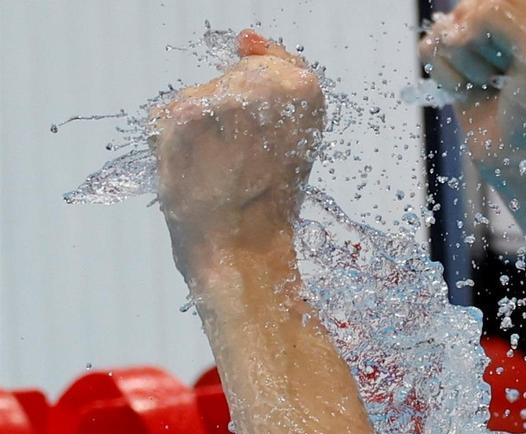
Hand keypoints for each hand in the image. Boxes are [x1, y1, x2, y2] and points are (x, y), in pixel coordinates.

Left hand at [152, 30, 324, 273]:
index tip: (266, 137)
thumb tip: (246, 39)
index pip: (273, 63)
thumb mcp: (298, 139)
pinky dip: (174, 143)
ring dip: (202, 130)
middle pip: (234, 79)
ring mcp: (220, 98)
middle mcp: (265, 84)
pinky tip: (196, 170)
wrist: (242, 251)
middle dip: (232, 116)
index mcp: (305, 90)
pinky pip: (170, 114)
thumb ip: (277, 80)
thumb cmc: (270, 205)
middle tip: (245, 161)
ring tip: (222, 168)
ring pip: (201, 96)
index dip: (265, 102)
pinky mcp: (183, 115)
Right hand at [420, 0, 525, 184]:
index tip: (523, 52)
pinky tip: (470, 92)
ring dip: (468, 64)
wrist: (524, 162)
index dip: (508, 17)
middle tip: (508, 75)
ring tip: (492, 86)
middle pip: (475, 3)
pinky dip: (447, 76)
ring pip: (449, 24)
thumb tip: (456, 29)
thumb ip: (500, 17)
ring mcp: (480, 38)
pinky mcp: (453, 61)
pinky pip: (429, 47)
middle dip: (486, 45)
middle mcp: (512, 17)